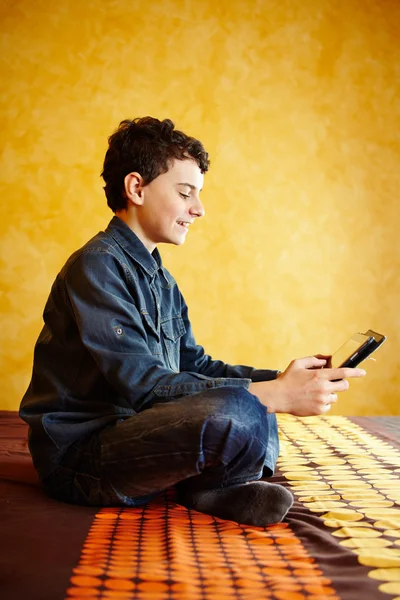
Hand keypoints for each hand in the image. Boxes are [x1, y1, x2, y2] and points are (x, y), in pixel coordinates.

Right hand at [249, 356, 365, 416]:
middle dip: (340, 383)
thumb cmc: (287, 379)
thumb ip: (314, 360)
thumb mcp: (298, 363)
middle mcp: (323, 388)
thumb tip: (327, 360)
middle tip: (331, 382)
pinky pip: (328, 405)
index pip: (343, 373)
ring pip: (335, 396)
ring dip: (329, 393)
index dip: (355, 372)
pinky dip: (322, 402)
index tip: (363, 372)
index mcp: (319, 375)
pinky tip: (311, 399)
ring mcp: (322, 400)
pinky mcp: (319, 410)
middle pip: (344, 386)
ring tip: (314, 392)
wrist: (278, 397)